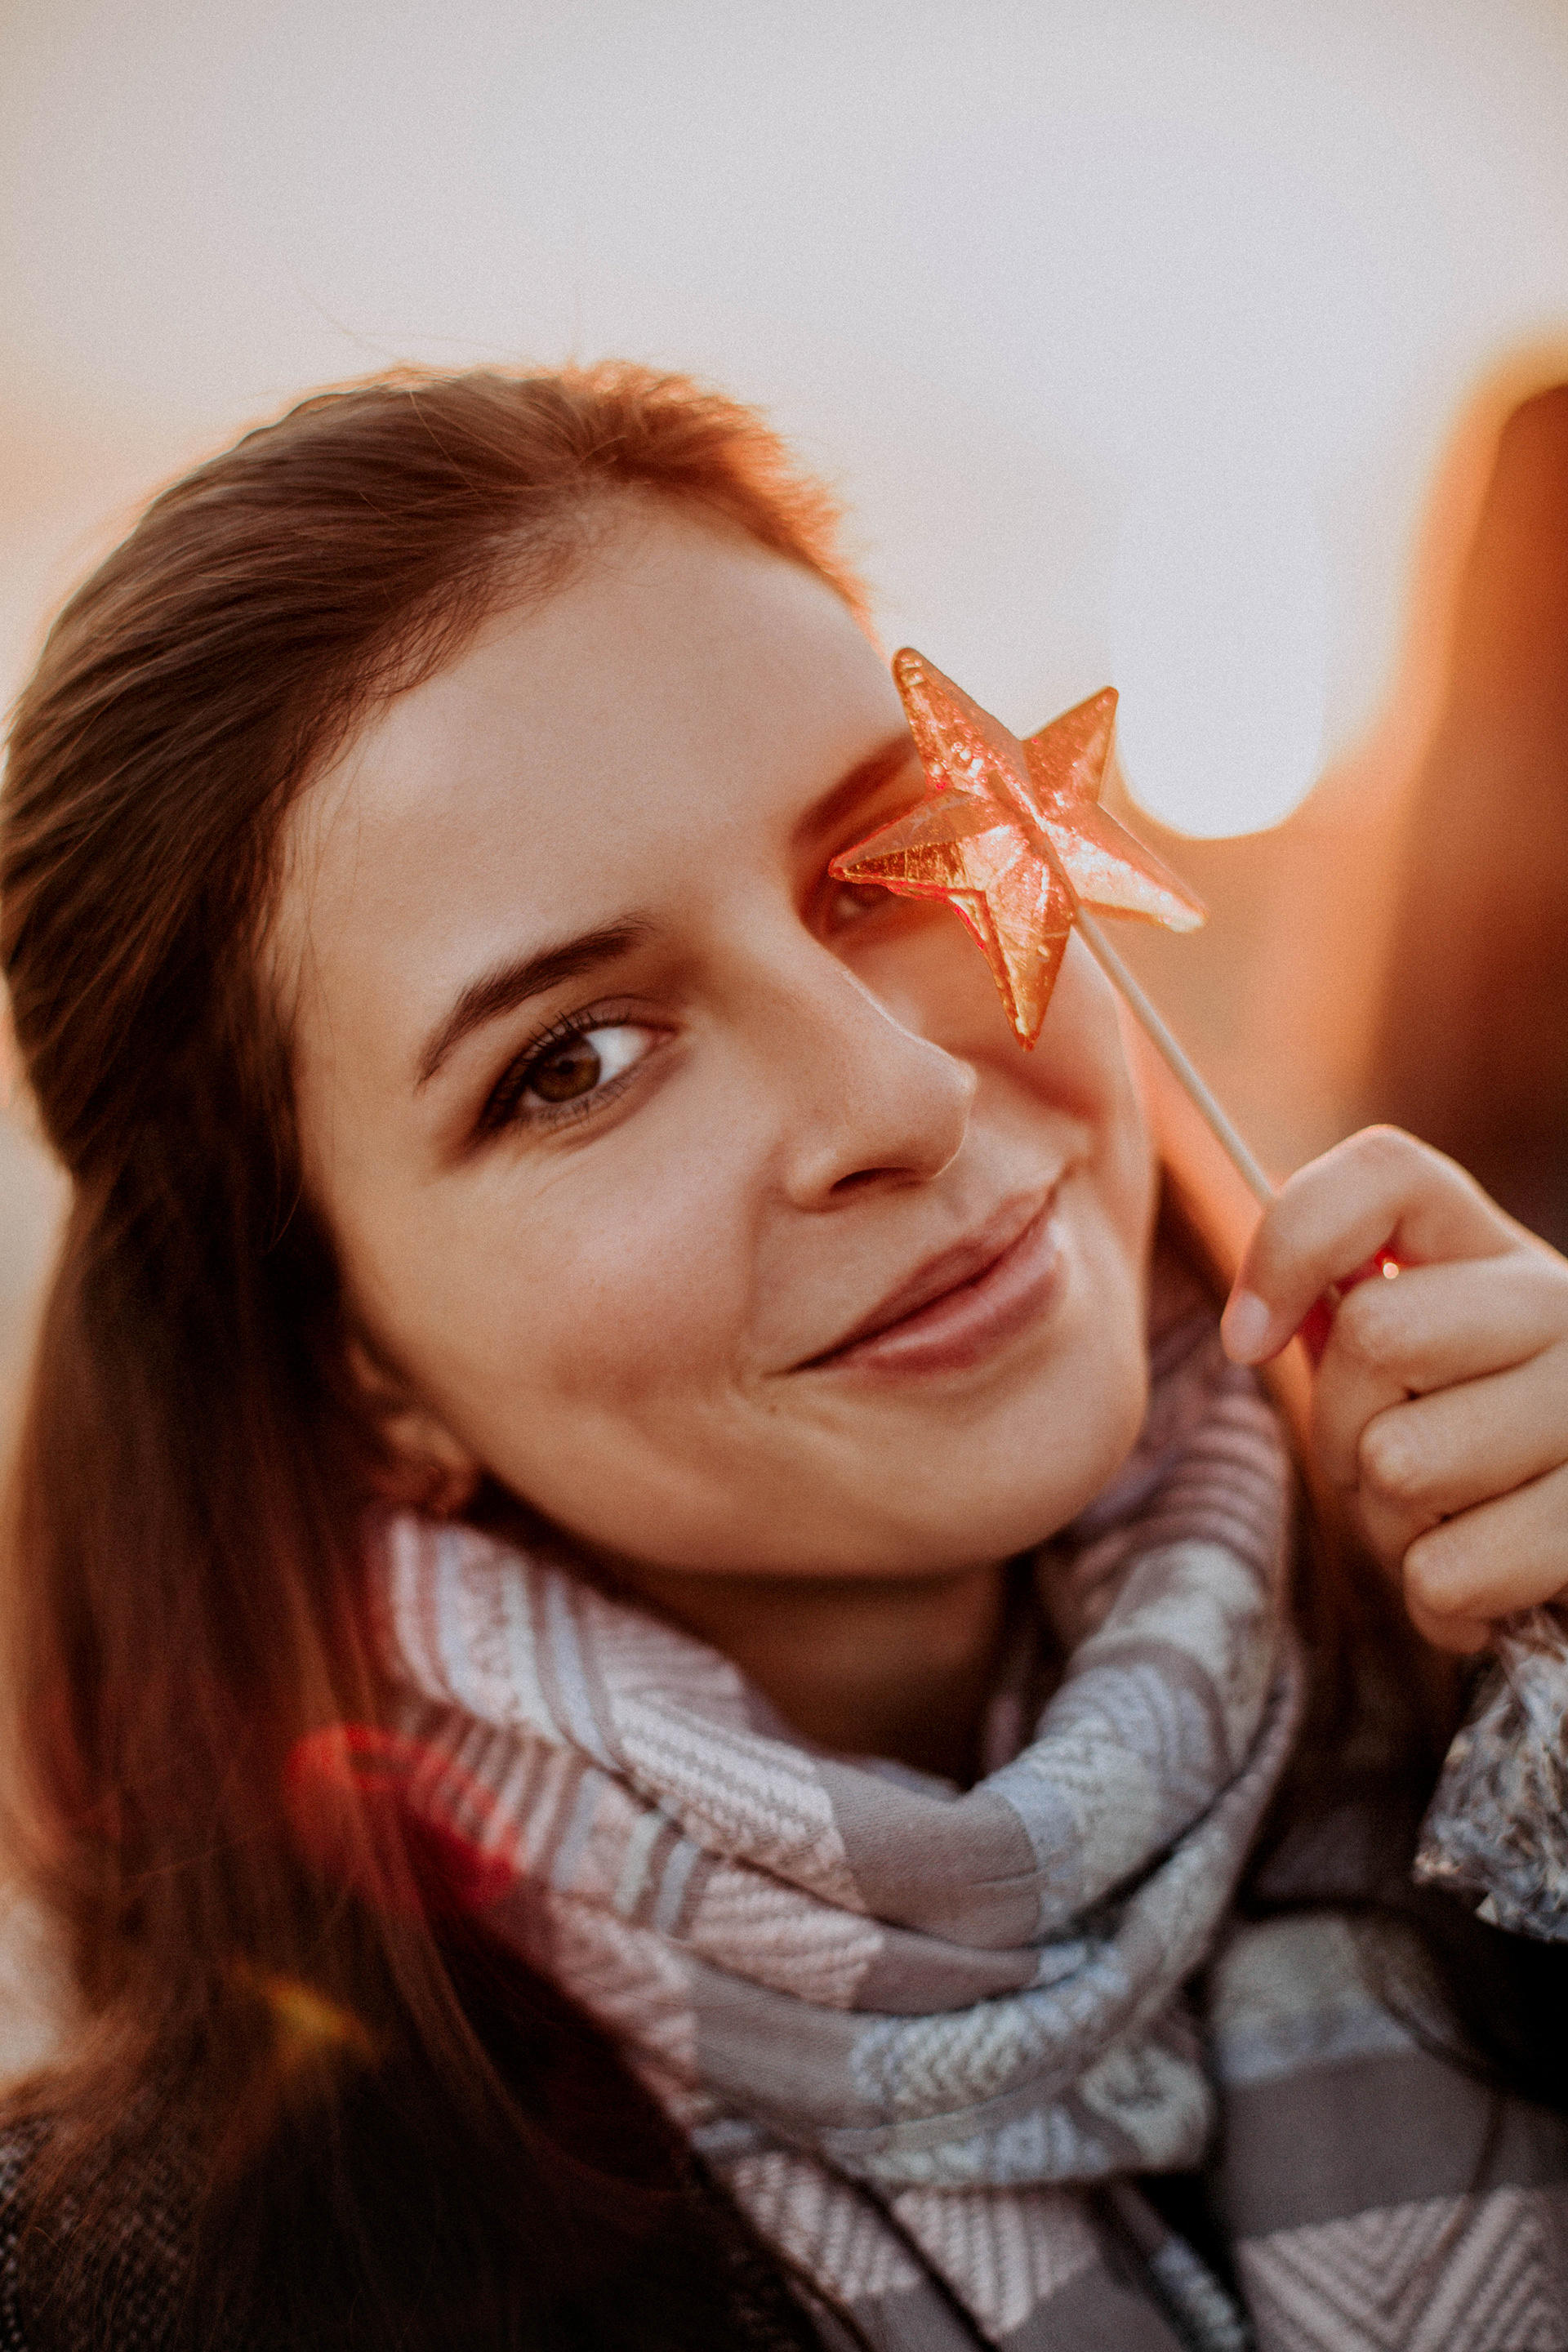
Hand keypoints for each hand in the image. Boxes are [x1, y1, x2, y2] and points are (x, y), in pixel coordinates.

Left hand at [1219, 1126, 1567, 1652]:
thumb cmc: (1471, 1458)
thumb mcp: (1412, 1370)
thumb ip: (1338, 1318)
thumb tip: (1255, 1322)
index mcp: (1497, 1252)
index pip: (1387, 1172)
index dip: (1289, 1246)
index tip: (1245, 1338)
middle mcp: (1565, 1305)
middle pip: (1375, 1334)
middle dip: (1341, 1430)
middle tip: (1381, 1466)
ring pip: (1402, 1465)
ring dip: (1390, 1526)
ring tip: (1444, 1522)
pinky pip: (1446, 1572)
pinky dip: (1437, 1603)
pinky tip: (1480, 1584)